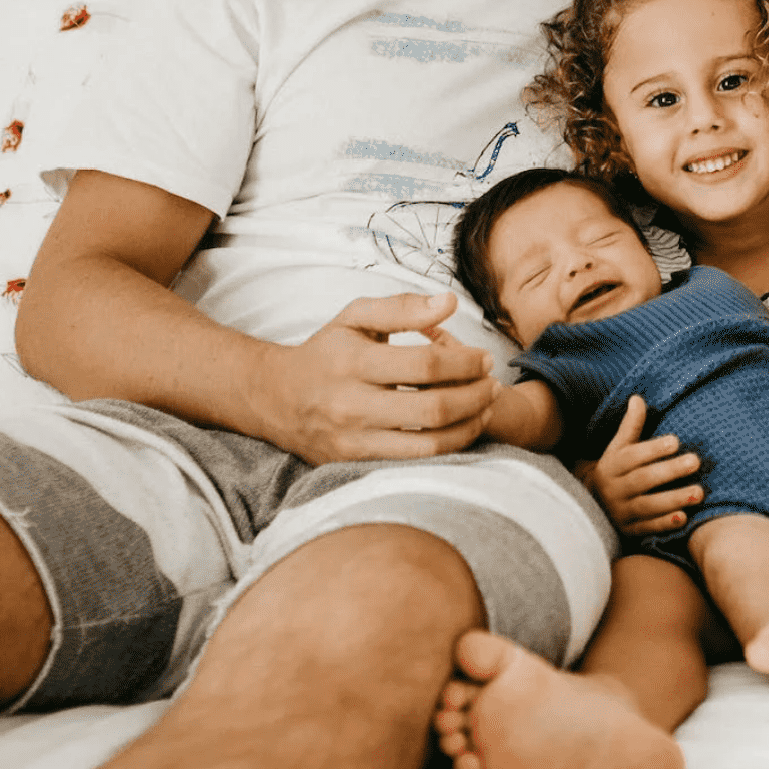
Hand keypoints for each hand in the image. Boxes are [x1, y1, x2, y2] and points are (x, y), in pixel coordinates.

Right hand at [254, 292, 497, 463]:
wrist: (275, 398)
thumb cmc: (326, 352)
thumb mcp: (355, 317)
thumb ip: (402, 307)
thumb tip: (450, 302)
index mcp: (353, 361)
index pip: (424, 366)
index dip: (465, 363)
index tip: (484, 359)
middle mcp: (351, 404)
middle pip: (432, 409)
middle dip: (474, 397)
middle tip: (493, 385)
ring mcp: (352, 441)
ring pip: (428, 445)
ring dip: (468, 427)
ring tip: (485, 407)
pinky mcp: (354, 465)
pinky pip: (413, 464)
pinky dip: (447, 449)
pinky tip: (461, 430)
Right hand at [575, 397, 700, 535]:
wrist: (592, 506)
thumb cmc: (616, 470)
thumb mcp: (619, 448)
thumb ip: (631, 426)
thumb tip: (637, 397)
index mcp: (611, 466)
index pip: (632, 456)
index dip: (653, 449)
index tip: (676, 441)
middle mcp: (614, 489)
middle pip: (642, 480)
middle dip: (670, 471)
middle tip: (695, 461)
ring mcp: (621, 512)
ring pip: (647, 506)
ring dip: (674, 499)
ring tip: (699, 492)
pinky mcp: (629, 530)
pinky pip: (647, 528)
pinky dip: (664, 524)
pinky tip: (684, 518)